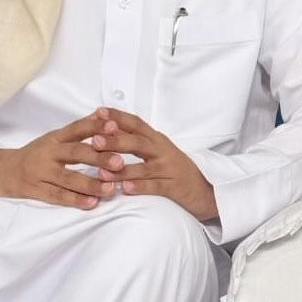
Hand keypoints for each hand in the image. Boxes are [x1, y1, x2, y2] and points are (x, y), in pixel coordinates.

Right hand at [0, 110, 122, 208]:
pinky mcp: (34, 190)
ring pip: (68, 178)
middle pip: (76, 153)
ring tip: (110, 188)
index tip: (116, 126)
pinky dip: (75, 200)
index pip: (78, 129)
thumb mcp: (54, 138)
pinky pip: (56, 196)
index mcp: (55, 137)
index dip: (96, 127)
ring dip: (91, 183)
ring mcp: (40, 172)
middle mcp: (48, 152)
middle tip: (120, 162)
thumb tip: (107, 116)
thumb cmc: (36, 153)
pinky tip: (91, 203)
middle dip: (99, 158)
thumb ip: (79, 131)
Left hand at [93, 108, 217, 221]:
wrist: (205, 189)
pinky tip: (126, 189)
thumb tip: (108, 130)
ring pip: (144, 167)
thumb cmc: (175, 169)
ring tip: (102, 170)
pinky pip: (155, 186)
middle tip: (95, 139)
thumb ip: (136, 141)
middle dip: (116, 140)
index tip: (98, 112)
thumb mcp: (157, 151)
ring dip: (122, 169)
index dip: (118, 117)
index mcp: (157, 139)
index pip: (136, 124)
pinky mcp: (174, 187)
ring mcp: (169, 168)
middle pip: (138, 142)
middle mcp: (163, 150)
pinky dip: (140, 187)